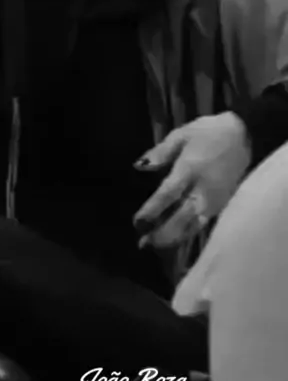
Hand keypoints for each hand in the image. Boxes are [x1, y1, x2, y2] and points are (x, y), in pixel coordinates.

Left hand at [133, 112, 250, 248]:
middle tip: (142, 242)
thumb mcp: (181, 135)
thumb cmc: (207, 133)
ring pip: (193, 226)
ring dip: (173, 238)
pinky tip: (174, 239)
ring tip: (155, 246)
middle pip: (181, 218)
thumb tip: (139, 166)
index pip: (168, 194)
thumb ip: (160, 152)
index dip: (152, 210)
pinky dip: (187, 234)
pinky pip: (201, 224)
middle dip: (162, 233)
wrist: (243, 137)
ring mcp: (214, 200)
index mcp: (189, 169)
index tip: (137, 223)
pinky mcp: (221, 206)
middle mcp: (202, 189)